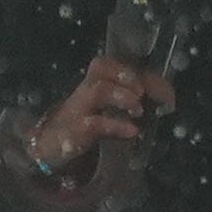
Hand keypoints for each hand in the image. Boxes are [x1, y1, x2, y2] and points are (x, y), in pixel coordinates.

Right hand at [28, 54, 177, 171]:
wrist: (46, 146)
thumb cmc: (83, 124)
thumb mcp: (105, 108)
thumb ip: (128, 100)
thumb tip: (163, 101)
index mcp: (93, 81)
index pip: (114, 64)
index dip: (140, 73)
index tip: (164, 90)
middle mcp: (85, 89)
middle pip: (101, 66)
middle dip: (127, 75)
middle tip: (145, 92)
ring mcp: (78, 109)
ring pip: (99, 89)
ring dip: (122, 96)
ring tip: (138, 109)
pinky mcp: (75, 131)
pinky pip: (96, 123)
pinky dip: (117, 125)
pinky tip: (132, 131)